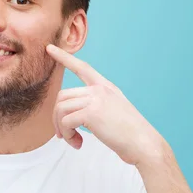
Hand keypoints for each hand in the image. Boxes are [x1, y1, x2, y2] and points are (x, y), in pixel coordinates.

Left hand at [46, 44, 172, 165]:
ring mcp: (95, 100)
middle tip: (63, 134)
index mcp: (106, 87)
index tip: (49, 48)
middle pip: (62, 96)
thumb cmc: (130, 134)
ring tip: (72, 140)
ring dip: (61, 128)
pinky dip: (67, 135)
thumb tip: (72, 116)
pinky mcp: (91, 113)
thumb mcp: (114, 111)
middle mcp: (99, 90)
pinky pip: (65, 122)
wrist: (143, 143)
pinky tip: (78, 143)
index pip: (82, 67)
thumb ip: (96, 106)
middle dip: (57, 117)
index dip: (65, 57)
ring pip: (60, 109)